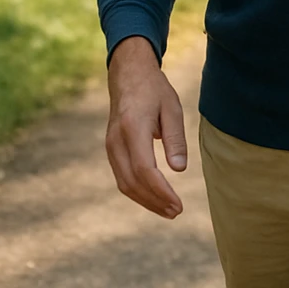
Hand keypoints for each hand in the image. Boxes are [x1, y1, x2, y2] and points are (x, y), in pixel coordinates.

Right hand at [104, 35, 186, 218]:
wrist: (128, 76)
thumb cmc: (154, 90)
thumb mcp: (172, 108)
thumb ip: (175, 138)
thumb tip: (179, 170)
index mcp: (132, 127)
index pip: (144, 168)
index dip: (161, 190)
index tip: (178, 204)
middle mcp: (116, 140)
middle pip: (132, 182)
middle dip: (154, 201)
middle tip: (176, 212)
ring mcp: (110, 146)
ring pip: (124, 183)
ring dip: (145, 200)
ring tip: (168, 210)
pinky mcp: (111, 150)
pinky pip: (122, 176)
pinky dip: (137, 191)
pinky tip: (154, 197)